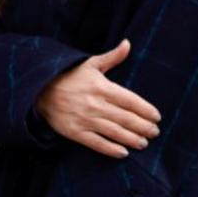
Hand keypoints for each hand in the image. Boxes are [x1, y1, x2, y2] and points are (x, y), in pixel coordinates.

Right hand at [35, 40, 161, 158]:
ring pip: (114, 132)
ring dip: (131, 139)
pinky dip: (110, 149)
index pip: (129, 100)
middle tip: (155, 132)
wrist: (40, 90)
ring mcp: (85, 119)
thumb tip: (128, 43)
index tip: (157, 116)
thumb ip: (112, 57)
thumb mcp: (91, 63)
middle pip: (125, 117)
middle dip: (142, 126)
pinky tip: (123, 153)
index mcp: (101, 87)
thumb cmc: (70, 76)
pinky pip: (96, 143)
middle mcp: (95, 104)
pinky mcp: (75, 132)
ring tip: (143, 143)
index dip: (145, 109)